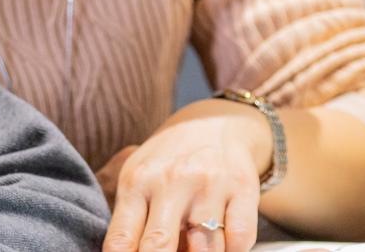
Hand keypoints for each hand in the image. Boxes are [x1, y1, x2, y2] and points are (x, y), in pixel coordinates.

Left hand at [100, 99, 272, 251]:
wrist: (214, 124)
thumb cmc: (168, 161)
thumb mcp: (137, 179)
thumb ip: (130, 221)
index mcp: (137, 183)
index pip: (121, 239)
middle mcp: (171, 182)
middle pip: (159, 246)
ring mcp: (209, 186)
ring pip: (205, 250)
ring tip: (193, 246)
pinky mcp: (243, 189)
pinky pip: (240, 240)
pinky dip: (232, 250)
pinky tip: (222, 243)